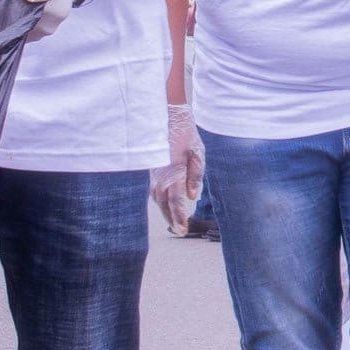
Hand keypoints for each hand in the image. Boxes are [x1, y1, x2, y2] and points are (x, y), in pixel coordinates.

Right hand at [149, 103, 203, 235]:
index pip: (176, 202)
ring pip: (157, 199)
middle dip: (172, 218)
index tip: (182, 229)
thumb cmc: (185, 134)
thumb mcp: (197, 153)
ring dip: (165, 211)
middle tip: (179, 231)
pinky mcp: (151, 170)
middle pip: (164, 204)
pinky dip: (159, 200)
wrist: (167, 118)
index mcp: (173, 173)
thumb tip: (192, 196)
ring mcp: (153, 174)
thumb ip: (195, 175)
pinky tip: (165, 204)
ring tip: (174, 222)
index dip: (179, 217)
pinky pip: (153, 190)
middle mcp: (160, 177)